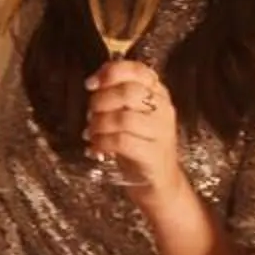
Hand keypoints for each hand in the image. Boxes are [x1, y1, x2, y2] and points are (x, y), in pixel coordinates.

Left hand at [82, 58, 184, 202]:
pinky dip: (102, 142)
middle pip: (128, 92)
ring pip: (123, 118)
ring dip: (99, 124)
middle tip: (89, 112)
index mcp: (159, 94)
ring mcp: (161, 133)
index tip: (91, 83)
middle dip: (101, 100)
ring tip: (90, 132)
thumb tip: (94, 81)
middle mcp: (164, 110)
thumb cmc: (140, 145)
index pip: (138, 70)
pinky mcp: (154, 155)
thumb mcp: (132, 115)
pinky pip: (122, 141)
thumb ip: (118, 96)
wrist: (159, 184)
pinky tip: (95, 147)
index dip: (111, 72)